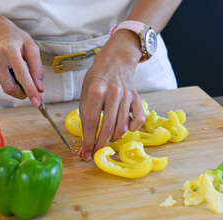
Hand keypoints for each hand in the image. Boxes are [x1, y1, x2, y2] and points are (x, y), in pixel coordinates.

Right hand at [0, 16, 43, 106]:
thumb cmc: (13, 37)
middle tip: (28, 86)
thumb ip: (37, 68)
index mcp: (9, 50)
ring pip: (5, 86)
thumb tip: (39, 87)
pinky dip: (6, 79)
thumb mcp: (31, 47)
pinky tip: (5, 67)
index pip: (22, 75)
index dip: (30, 90)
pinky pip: (0, 82)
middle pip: (10, 87)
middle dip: (22, 92)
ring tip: (14, 67)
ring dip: (14, 82)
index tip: (37, 102)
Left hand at [79, 30, 145, 160]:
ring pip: (122, 127)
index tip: (85, 154)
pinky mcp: (136, 98)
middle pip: (107, 128)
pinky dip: (131, 129)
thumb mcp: (84, 93)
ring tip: (106, 139)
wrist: (116, 62)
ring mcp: (126, 96)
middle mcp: (113, 94)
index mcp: (96, 91)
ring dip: (113, 138)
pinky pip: (138, 120)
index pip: (91, 123)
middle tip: (95, 152)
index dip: (88, 142)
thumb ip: (85, 116)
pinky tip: (123, 127)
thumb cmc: (97, 79)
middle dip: (100, 145)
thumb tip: (85, 142)